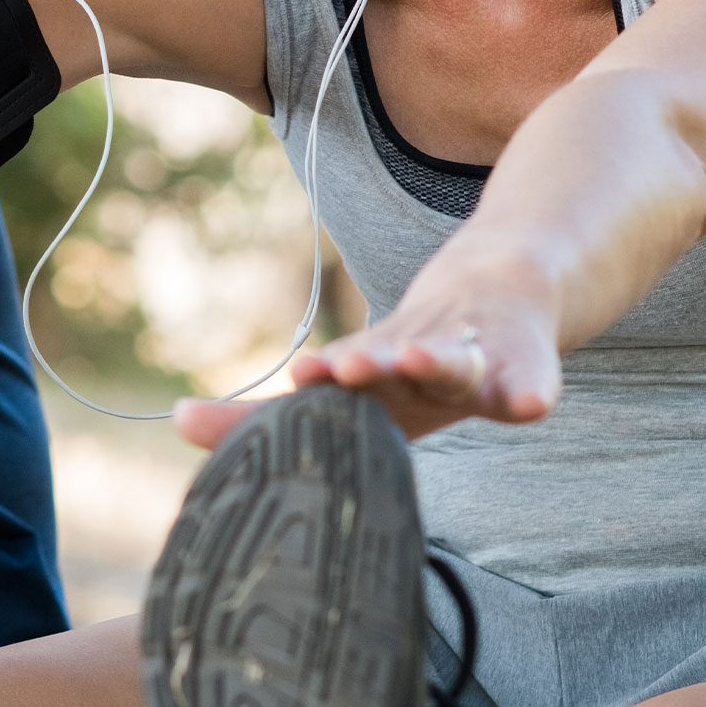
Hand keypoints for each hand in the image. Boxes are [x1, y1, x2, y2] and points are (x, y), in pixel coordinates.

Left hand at [174, 245, 561, 448]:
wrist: (505, 285)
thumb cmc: (411, 353)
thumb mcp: (354, 385)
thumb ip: (269, 417)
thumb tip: (175, 421)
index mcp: (377, 366)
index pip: (347, 371)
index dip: (329, 376)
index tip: (304, 376)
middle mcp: (421, 353)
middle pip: (395, 355)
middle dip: (372, 361)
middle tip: (346, 366)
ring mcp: (476, 355)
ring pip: (457, 358)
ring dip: (435, 359)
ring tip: (420, 358)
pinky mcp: (526, 366)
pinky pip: (530, 380)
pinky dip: (528, 387)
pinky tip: (530, 402)